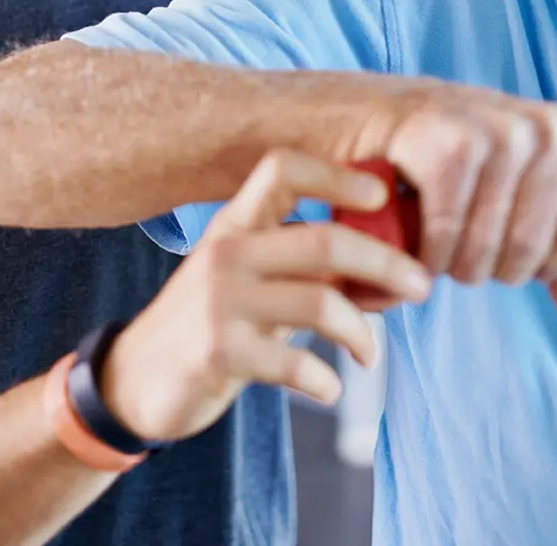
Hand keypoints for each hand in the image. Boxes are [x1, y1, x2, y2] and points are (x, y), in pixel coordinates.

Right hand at [99, 150, 431, 442]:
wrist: (136, 379)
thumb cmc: (211, 324)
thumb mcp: (251, 281)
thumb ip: (307, 269)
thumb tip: (391, 272)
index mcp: (236, 222)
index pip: (283, 168)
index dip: (337, 174)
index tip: (381, 193)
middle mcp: (227, 251)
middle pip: (325, 240)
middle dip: (386, 263)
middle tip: (420, 286)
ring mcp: (220, 301)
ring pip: (321, 302)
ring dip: (362, 332)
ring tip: (371, 354)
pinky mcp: (218, 352)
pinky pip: (296, 363)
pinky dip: (325, 380)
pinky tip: (329, 388)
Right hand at [372, 90, 556, 323]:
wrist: (388, 116)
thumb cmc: (470, 164)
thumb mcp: (528, 199)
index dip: (553, 264)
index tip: (525, 252)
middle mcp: (550, 128)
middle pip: (532, 247)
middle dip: (498, 267)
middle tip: (474, 249)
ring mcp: (500, 131)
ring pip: (487, 246)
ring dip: (459, 265)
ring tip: (447, 246)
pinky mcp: (446, 146)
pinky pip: (446, 234)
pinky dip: (429, 254)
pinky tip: (422, 243)